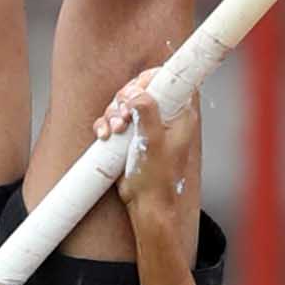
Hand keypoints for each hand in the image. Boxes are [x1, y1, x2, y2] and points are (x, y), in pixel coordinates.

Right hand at [96, 74, 200, 236]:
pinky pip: (114, 120)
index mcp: (180, 114)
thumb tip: (136, 92)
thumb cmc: (158, 179)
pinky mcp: (131, 136)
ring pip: (124, 104)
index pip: (168, 80)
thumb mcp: (153, 142)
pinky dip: (106, 124)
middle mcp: (164, 117)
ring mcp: (147, 126)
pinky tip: (104, 135)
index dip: (147, 81)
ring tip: (113, 131)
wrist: (147, 205)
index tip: (133, 94)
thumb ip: (147, 112)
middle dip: (124, 100)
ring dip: (113, 114)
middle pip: (140, 89)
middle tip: (122, 117)